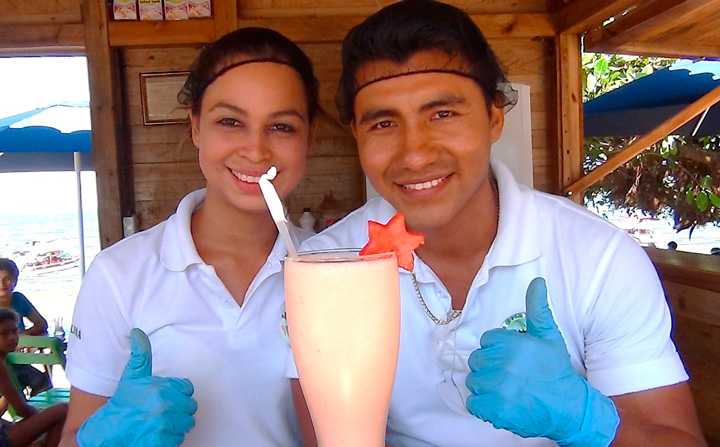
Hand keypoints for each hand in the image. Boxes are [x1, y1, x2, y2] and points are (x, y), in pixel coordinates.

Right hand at [77, 328, 196, 446]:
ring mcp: (163, 426)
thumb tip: (137, 332)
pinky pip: (179, 440)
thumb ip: (141, 355)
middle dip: (179, 410)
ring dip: (176, 425)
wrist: (105, 434)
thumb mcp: (131, 377)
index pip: (188, 388)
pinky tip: (156, 434)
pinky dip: (169, 439)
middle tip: (162, 411)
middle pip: (190, 407)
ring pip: (186, 424)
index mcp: (159, 388)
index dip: (178, 393)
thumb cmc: (122, 404)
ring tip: (159, 422)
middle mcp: (163, 406)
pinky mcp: (161, 443)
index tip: (165, 396)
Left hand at [465, 278, 618, 446]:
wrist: (570, 411)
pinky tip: (501, 404)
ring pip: (474, 381)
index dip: (498, 350)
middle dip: (490, 367)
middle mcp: (504, 365)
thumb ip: (538, 310)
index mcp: (515, 344)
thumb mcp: (550, 337)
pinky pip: (473, 404)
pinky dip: (484, 406)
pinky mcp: (494, 410)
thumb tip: (537, 282)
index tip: (513, 359)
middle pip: (477, 360)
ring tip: (507, 390)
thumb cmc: (558, 373)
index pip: (486, 341)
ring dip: (486, 387)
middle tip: (511, 376)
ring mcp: (498, 388)